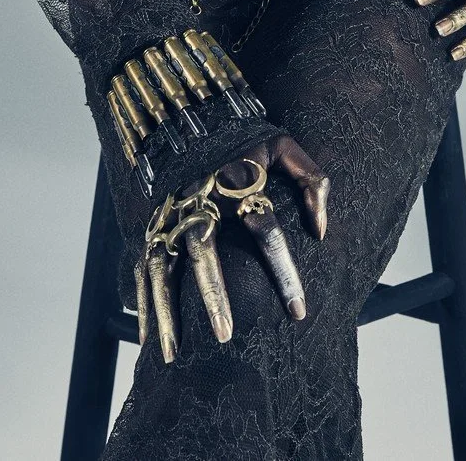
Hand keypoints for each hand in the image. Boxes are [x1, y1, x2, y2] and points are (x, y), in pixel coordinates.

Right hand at [135, 133, 329, 363]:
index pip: (264, 227)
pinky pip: (145, 265)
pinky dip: (144, 301)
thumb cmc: (248, 137)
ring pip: (163, 263)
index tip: (298, 312)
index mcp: (237, 181)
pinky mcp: (153, 223)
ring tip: (172, 354)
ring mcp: (171, 212)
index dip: (283, 269)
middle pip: (204, 248)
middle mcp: (200, 199)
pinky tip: (149, 337)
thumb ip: (312, 182)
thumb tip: (321, 232)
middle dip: (212, 292)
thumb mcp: (286, 146)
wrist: (197, 113)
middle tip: (224, 334)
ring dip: (166, 308)